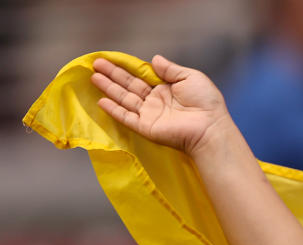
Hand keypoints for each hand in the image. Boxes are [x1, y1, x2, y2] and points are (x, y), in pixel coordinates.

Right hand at [91, 55, 230, 155]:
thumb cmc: (206, 102)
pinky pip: (127, 118)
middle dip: (112, 75)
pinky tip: (101, 101)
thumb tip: (154, 59)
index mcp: (166, 89)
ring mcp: (150, 115)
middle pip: (129, 86)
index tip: (110, 58)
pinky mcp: (147, 128)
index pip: (141, 76)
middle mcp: (156, 101)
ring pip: (125, 99)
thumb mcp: (190, 77)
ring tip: (93, 76)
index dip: (126, 68)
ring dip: (109, 88)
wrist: (210, 127)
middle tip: (95, 63)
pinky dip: (114, 110)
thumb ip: (171, 69)